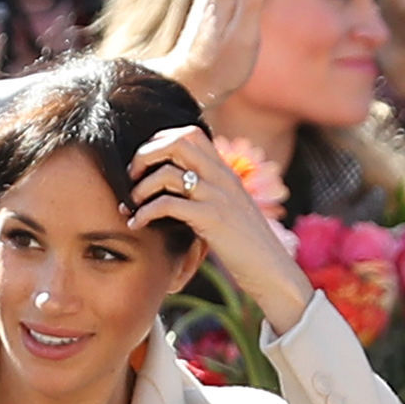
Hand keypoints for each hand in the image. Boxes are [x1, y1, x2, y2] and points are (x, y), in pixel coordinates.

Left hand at [127, 125, 309, 330]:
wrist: (272, 269)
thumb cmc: (246, 246)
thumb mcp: (229, 208)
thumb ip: (208, 192)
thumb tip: (177, 186)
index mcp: (225, 171)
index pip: (189, 134)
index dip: (159, 141)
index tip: (144, 164)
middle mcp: (222, 176)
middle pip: (175, 143)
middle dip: (145, 156)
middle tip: (132, 178)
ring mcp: (218, 196)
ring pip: (168, 174)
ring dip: (141, 188)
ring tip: (132, 206)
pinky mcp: (212, 219)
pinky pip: (168, 205)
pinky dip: (145, 213)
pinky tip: (137, 224)